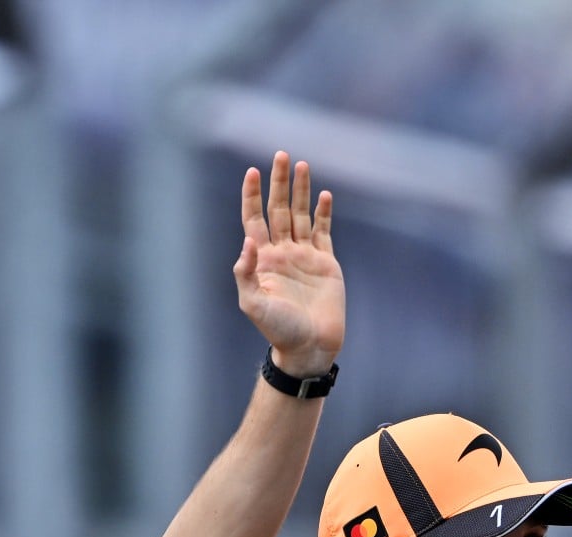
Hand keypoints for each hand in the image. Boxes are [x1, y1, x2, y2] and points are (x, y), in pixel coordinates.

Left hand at [237, 151, 344, 378]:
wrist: (310, 346)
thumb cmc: (278, 329)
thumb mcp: (253, 304)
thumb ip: (246, 272)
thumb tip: (249, 241)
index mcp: (262, 259)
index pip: (254, 219)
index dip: (252, 195)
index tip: (252, 172)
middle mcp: (282, 252)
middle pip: (278, 209)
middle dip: (279, 183)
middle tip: (281, 155)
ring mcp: (304, 256)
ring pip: (300, 215)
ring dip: (301, 191)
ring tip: (302, 165)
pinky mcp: (326, 263)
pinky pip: (323, 232)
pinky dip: (323, 214)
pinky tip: (323, 196)